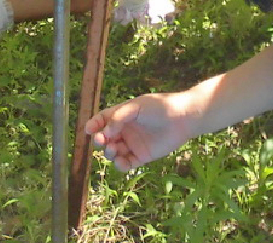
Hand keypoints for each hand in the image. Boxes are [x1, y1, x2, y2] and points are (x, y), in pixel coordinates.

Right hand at [85, 91, 200, 171]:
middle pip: (105, 139)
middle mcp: (125, 130)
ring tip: (114, 150)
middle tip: (101, 141)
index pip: (103, 120)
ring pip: (113, 152)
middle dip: (100, 141)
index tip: (88, 130)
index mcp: (123, 115)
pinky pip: (126, 164)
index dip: (94, 125)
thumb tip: (105, 133)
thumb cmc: (160, 107)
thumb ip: (119, 117)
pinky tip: (122, 162)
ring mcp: (133, 144)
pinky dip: (121, 165)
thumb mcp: (137, 107)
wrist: (184, 118)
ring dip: (109, 153)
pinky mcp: (142, 156)